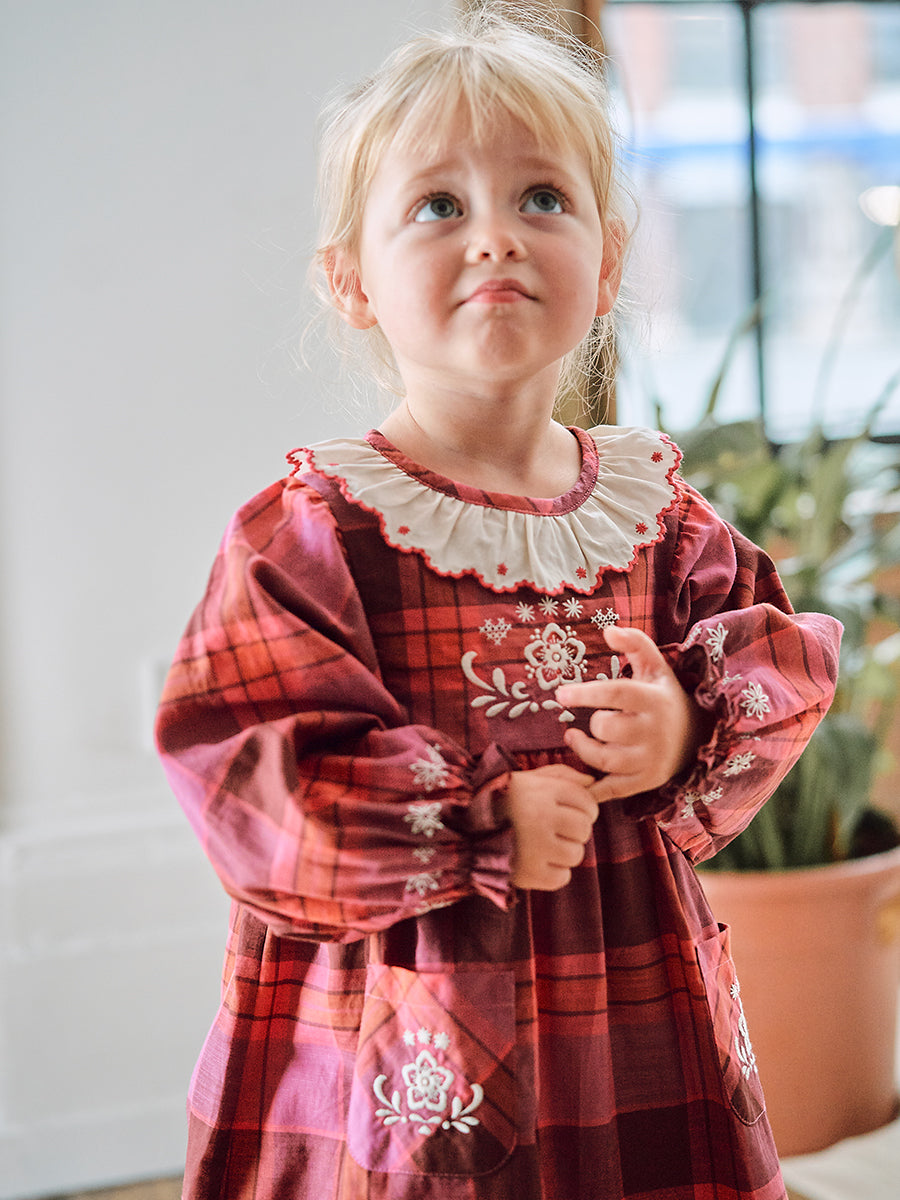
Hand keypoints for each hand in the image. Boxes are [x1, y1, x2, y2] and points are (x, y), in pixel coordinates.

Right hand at [500, 764, 598, 890]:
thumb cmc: (502, 800)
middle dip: (575, 831)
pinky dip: (554, 873)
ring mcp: (535, 847)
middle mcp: (541, 817)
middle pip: (584, 829)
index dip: (585, 808)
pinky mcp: (529, 874)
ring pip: (576, 854)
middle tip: (556, 830)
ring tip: (544, 846)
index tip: (571, 812)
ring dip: (564, 852)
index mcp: (541, 791)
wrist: (462, 827)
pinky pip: (562, 877)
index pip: (587, 802)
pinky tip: (537, 862)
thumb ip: (562, 775)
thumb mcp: (528, 778)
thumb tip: (591, 783)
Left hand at [556, 625, 709, 803]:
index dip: (586, 694)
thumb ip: (635, 643)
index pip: (616, 693)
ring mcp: (651, 760)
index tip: (560, 694)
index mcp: (654, 700)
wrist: (697, 736)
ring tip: (574, 737)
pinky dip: (593, 789)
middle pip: (607, 728)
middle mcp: (654, 731)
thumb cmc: (664, 696)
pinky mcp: (646, 782)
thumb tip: (608, 630)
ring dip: (583, 749)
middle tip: (592, 719)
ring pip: (605, 760)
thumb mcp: (656, 666)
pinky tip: (579, 779)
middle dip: (593, 723)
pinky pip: (613, 790)